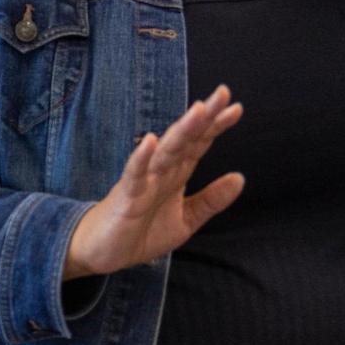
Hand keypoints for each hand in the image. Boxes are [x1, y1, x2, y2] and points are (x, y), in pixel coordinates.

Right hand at [64, 86, 243, 279]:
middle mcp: (161, 172)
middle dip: (204, 117)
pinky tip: (150, 142)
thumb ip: (211, 200)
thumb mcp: (185, 219)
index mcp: (175, 174)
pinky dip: (141, 158)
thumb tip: (240, 178)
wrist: (103, 252)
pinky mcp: (126, 197)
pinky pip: (134, 175)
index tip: (236, 108)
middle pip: (185, 139)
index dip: (216, 126)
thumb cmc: (140, 232)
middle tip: (224, 93)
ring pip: (165, 152)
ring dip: (181, 131)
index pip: (198, 144)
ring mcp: (143, 181)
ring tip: (199, 110)